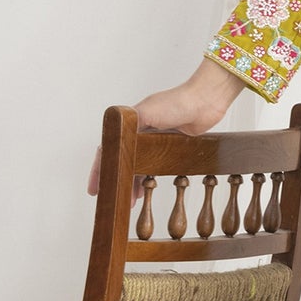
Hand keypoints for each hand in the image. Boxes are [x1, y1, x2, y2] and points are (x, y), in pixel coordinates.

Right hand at [87, 58, 246, 196]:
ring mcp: (156, 138)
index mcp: (130, 122)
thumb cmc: (177, 102)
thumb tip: (113, 139)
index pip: (109, 149)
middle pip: (123, 159)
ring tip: (133, 199)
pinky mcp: (171, 144)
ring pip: (139, 164)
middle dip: (118, 179)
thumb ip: (129, 125)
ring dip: (134, 181)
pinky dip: (149, 176)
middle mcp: (141, 130)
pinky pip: (155, 164)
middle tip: (115, 198)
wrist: (205, 101)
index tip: (95, 188)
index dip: (100, 169)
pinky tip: (148, 186)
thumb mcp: (147, 112)